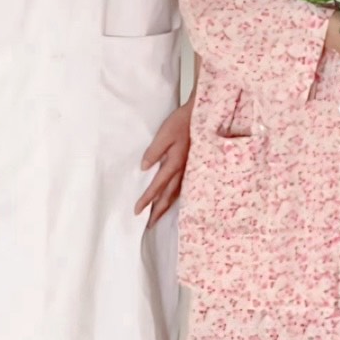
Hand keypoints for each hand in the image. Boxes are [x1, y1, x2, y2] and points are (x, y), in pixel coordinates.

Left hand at [136, 102, 192, 226]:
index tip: (137, 211)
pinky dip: (176, 197)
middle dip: (158, 211)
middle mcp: (182, 171)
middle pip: (168, 196)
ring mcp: (189, 169)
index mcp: (173, 164)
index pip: (157, 187)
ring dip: (167, 206)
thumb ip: (154, 151)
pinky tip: (174, 198)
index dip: (147, 200)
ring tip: (159, 216)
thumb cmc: (181, 122)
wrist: (202, 115)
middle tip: (149, 224)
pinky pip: (183, 187)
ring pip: (176, 193)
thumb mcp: (164, 134)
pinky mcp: (192, 165)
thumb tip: (144, 167)